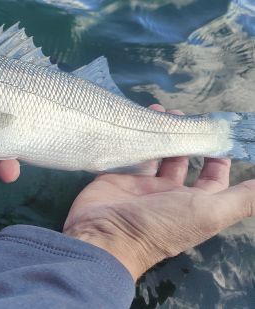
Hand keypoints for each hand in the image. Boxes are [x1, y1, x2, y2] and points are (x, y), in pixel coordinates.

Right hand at [62, 104, 254, 279]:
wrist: (106, 235)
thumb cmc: (161, 225)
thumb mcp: (209, 213)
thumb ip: (241, 199)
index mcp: (193, 205)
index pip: (213, 178)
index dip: (219, 156)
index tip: (218, 132)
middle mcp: (169, 194)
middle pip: (183, 160)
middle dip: (187, 138)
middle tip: (184, 114)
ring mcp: (141, 185)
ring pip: (155, 153)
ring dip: (161, 133)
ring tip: (162, 110)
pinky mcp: (116, 176)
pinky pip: (129, 153)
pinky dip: (133, 138)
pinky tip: (138, 120)